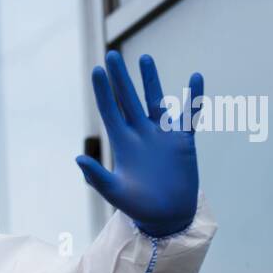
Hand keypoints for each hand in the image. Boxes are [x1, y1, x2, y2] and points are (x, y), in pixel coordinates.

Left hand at [77, 51, 200, 237]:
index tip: (97, 70)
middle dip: (121, 78)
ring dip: (151, 81)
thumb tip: (78, 159)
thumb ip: (97, 176)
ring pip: (157, 101)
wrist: (166, 217)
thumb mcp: (114, 193)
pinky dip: (193, 98)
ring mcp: (162, 136)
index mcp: (123, 144)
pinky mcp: (183, 142)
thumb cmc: (137, 207)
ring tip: (145, 59)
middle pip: (129, 99)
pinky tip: (195, 78)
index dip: (103, 91)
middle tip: (112, 55)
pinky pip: (189, 116)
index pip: (110, 111)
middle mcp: (141, 134)